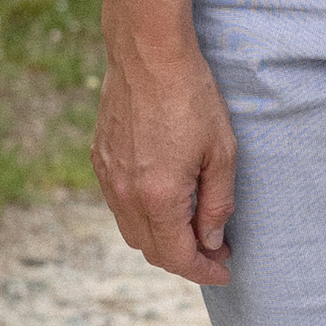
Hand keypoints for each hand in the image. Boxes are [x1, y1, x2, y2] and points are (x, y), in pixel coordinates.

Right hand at [92, 48, 237, 285]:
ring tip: (194, 227)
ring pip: (132, 231)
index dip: (203, 271)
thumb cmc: (192, 98)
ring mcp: (108, 177)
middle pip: (152, 250)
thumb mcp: (221, 153)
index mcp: (157, 197)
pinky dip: (143, 216)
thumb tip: (212, 240)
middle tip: (216, 249)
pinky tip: (167, 200)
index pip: (178, 256)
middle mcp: (126, 194)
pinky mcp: (100, 159)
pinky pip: (119, 204)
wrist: (147, 54)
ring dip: (162, 239)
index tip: (225, 270)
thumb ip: (217, 204)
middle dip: (185, 259)